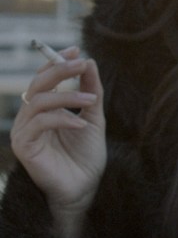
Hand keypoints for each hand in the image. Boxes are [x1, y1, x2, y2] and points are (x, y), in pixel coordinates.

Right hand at [11, 46, 106, 235]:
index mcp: (44, 108)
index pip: (44, 78)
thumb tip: (89, 62)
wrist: (85, 187)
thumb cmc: (86, 154)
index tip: (77, 50)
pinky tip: (82, 124)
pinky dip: (63, 119)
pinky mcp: (24, 146)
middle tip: (81, 63)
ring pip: (39, 101)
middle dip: (60, 70)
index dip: (57, 61)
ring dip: (67, 96)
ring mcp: (24, 131)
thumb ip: (90, 90)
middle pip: (37, 84)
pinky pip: (40, 123)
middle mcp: (30, 117)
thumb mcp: (93, 116)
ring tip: (91, 101)